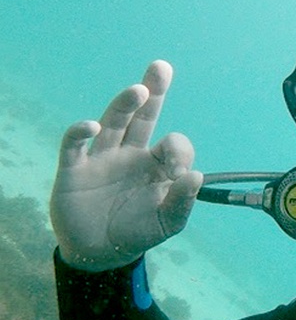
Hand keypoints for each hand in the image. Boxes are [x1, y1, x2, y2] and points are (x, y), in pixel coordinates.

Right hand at [50, 60, 202, 270]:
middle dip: (153, 92)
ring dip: (124, 104)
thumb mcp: (168, 222)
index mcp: (157, 164)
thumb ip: (183, 201)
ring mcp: (103, 157)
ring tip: (138, 90)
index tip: (177, 170)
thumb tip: (196, 176)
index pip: (173, 143)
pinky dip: (80, 132)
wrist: (100, 251)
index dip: (178, 149)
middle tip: (162, 67)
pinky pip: (75, 144)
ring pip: (114, 122)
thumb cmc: (138, 231)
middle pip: (143, 116)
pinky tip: (91, 126)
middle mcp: (132, 153)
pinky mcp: (75, 168)